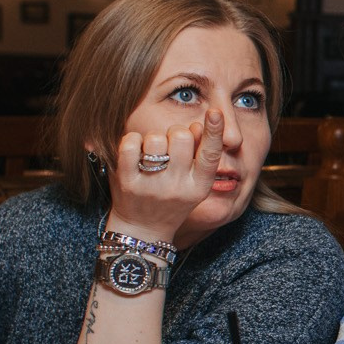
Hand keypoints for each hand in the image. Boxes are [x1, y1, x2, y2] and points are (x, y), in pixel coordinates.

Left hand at [108, 109, 225, 245]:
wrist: (143, 231)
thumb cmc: (172, 200)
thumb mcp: (194, 184)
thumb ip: (199, 155)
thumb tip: (199, 125)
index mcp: (198, 187)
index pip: (210, 154)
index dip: (214, 131)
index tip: (215, 112)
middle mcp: (177, 187)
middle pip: (181, 136)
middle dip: (175, 133)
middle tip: (170, 148)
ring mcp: (152, 185)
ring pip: (155, 138)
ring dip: (153, 139)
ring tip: (152, 154)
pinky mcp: (128, 183)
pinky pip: (131, 144)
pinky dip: (132, 141)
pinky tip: (135, 152)